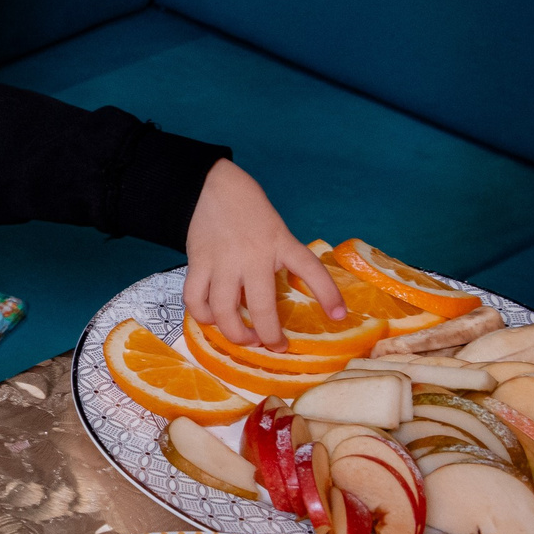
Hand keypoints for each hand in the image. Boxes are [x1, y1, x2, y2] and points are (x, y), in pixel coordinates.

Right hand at [183, 159, 341, 348]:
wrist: (210, 187)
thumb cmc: (250, 212)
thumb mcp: (277, 231)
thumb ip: (281, 261)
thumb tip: (280, 298)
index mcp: (280, 243)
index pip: (311, 269)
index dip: (327, 295)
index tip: (338, 316)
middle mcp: (253, 256)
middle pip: (261, 307)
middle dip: (269, 336)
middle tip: (275, 346)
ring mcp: (222, 262)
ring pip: (223, 311)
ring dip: (235, 333)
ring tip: (245, 338)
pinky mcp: (197, 263)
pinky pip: (195, 299)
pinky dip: (203, 316)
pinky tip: (212, 320)